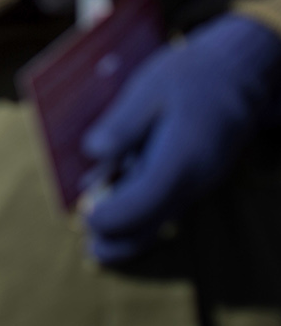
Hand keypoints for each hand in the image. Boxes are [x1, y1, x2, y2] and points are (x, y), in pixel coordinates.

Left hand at [80, 13, 280, 262]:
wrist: (240, 72)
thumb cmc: (192, 75)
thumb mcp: (150, 87)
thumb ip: (123, 122)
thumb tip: (93, 151)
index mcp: (181, 156)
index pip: (146, 199)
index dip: (115, 215)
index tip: (86, 218)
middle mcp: (193, 176)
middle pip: (156, 220)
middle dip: (122, 238)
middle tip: (91, 253)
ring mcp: (197, 178)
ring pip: (163, 215)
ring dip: (131, 230)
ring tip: (98, 248)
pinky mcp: (193, 174)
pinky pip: (168, 201)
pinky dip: (142, 211)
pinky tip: (115, 208)